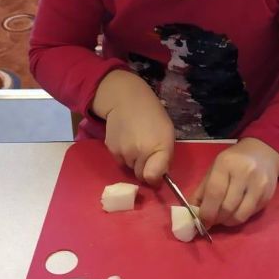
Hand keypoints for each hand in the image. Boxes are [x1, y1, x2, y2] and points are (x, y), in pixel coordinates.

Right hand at [92, 70, 173, 184]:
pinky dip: (123, 155)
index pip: (152, 177)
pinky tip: (126, 140)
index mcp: (158, 148)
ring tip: (136, 142)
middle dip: (144, 168)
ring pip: (129, 167)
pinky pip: (120, 160)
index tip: (156, 173)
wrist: (126, 100)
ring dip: (133, 160)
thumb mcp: (167, 133)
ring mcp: (123, 152)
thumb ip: (165, 156)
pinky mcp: (111, 149)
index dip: (155, 178)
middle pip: (140, 175)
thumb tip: (158, 177)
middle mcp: (139, 153)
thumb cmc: (152, 115)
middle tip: (147, 151)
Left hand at [193, 138, 278, 227]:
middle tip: (211, 220)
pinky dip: (239, 217)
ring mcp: (259, 185)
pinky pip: (250, 215)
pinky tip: (236, 211)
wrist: (262, 153)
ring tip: (223, 217)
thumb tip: (192, 214)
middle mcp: (245, 173)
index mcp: (226, 164)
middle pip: (227, 207)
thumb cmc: (233, 162)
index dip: (206, 212)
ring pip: (240, 216)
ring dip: (228, 222)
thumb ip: (202, 191)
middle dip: (216, 219)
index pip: (215, 193)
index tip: (201, 222)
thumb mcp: (214, 169)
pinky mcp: (267, 196)